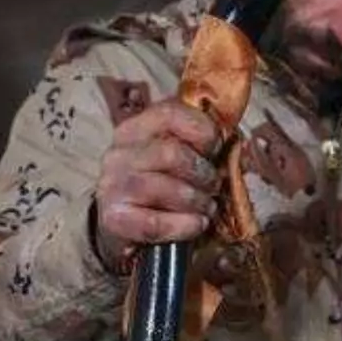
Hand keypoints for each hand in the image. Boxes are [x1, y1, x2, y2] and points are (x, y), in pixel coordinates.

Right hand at [93, 101, 222, 270]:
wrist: (120, 226)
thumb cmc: (155, 186)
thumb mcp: (169, 157)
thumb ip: (191, 143)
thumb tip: (229, 140)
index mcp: (133, 130)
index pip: (169, 113)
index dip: (202, 129)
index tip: (216, 148)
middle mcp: (118, 154)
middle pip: (172, 153)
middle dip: (203, 173)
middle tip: (214, 186)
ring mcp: (112, 187)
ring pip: (168, 189)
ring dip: (198, 200)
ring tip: (207, 207)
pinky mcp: (114, 219)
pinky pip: (157, 223)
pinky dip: (185, 225)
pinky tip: (197, 224)